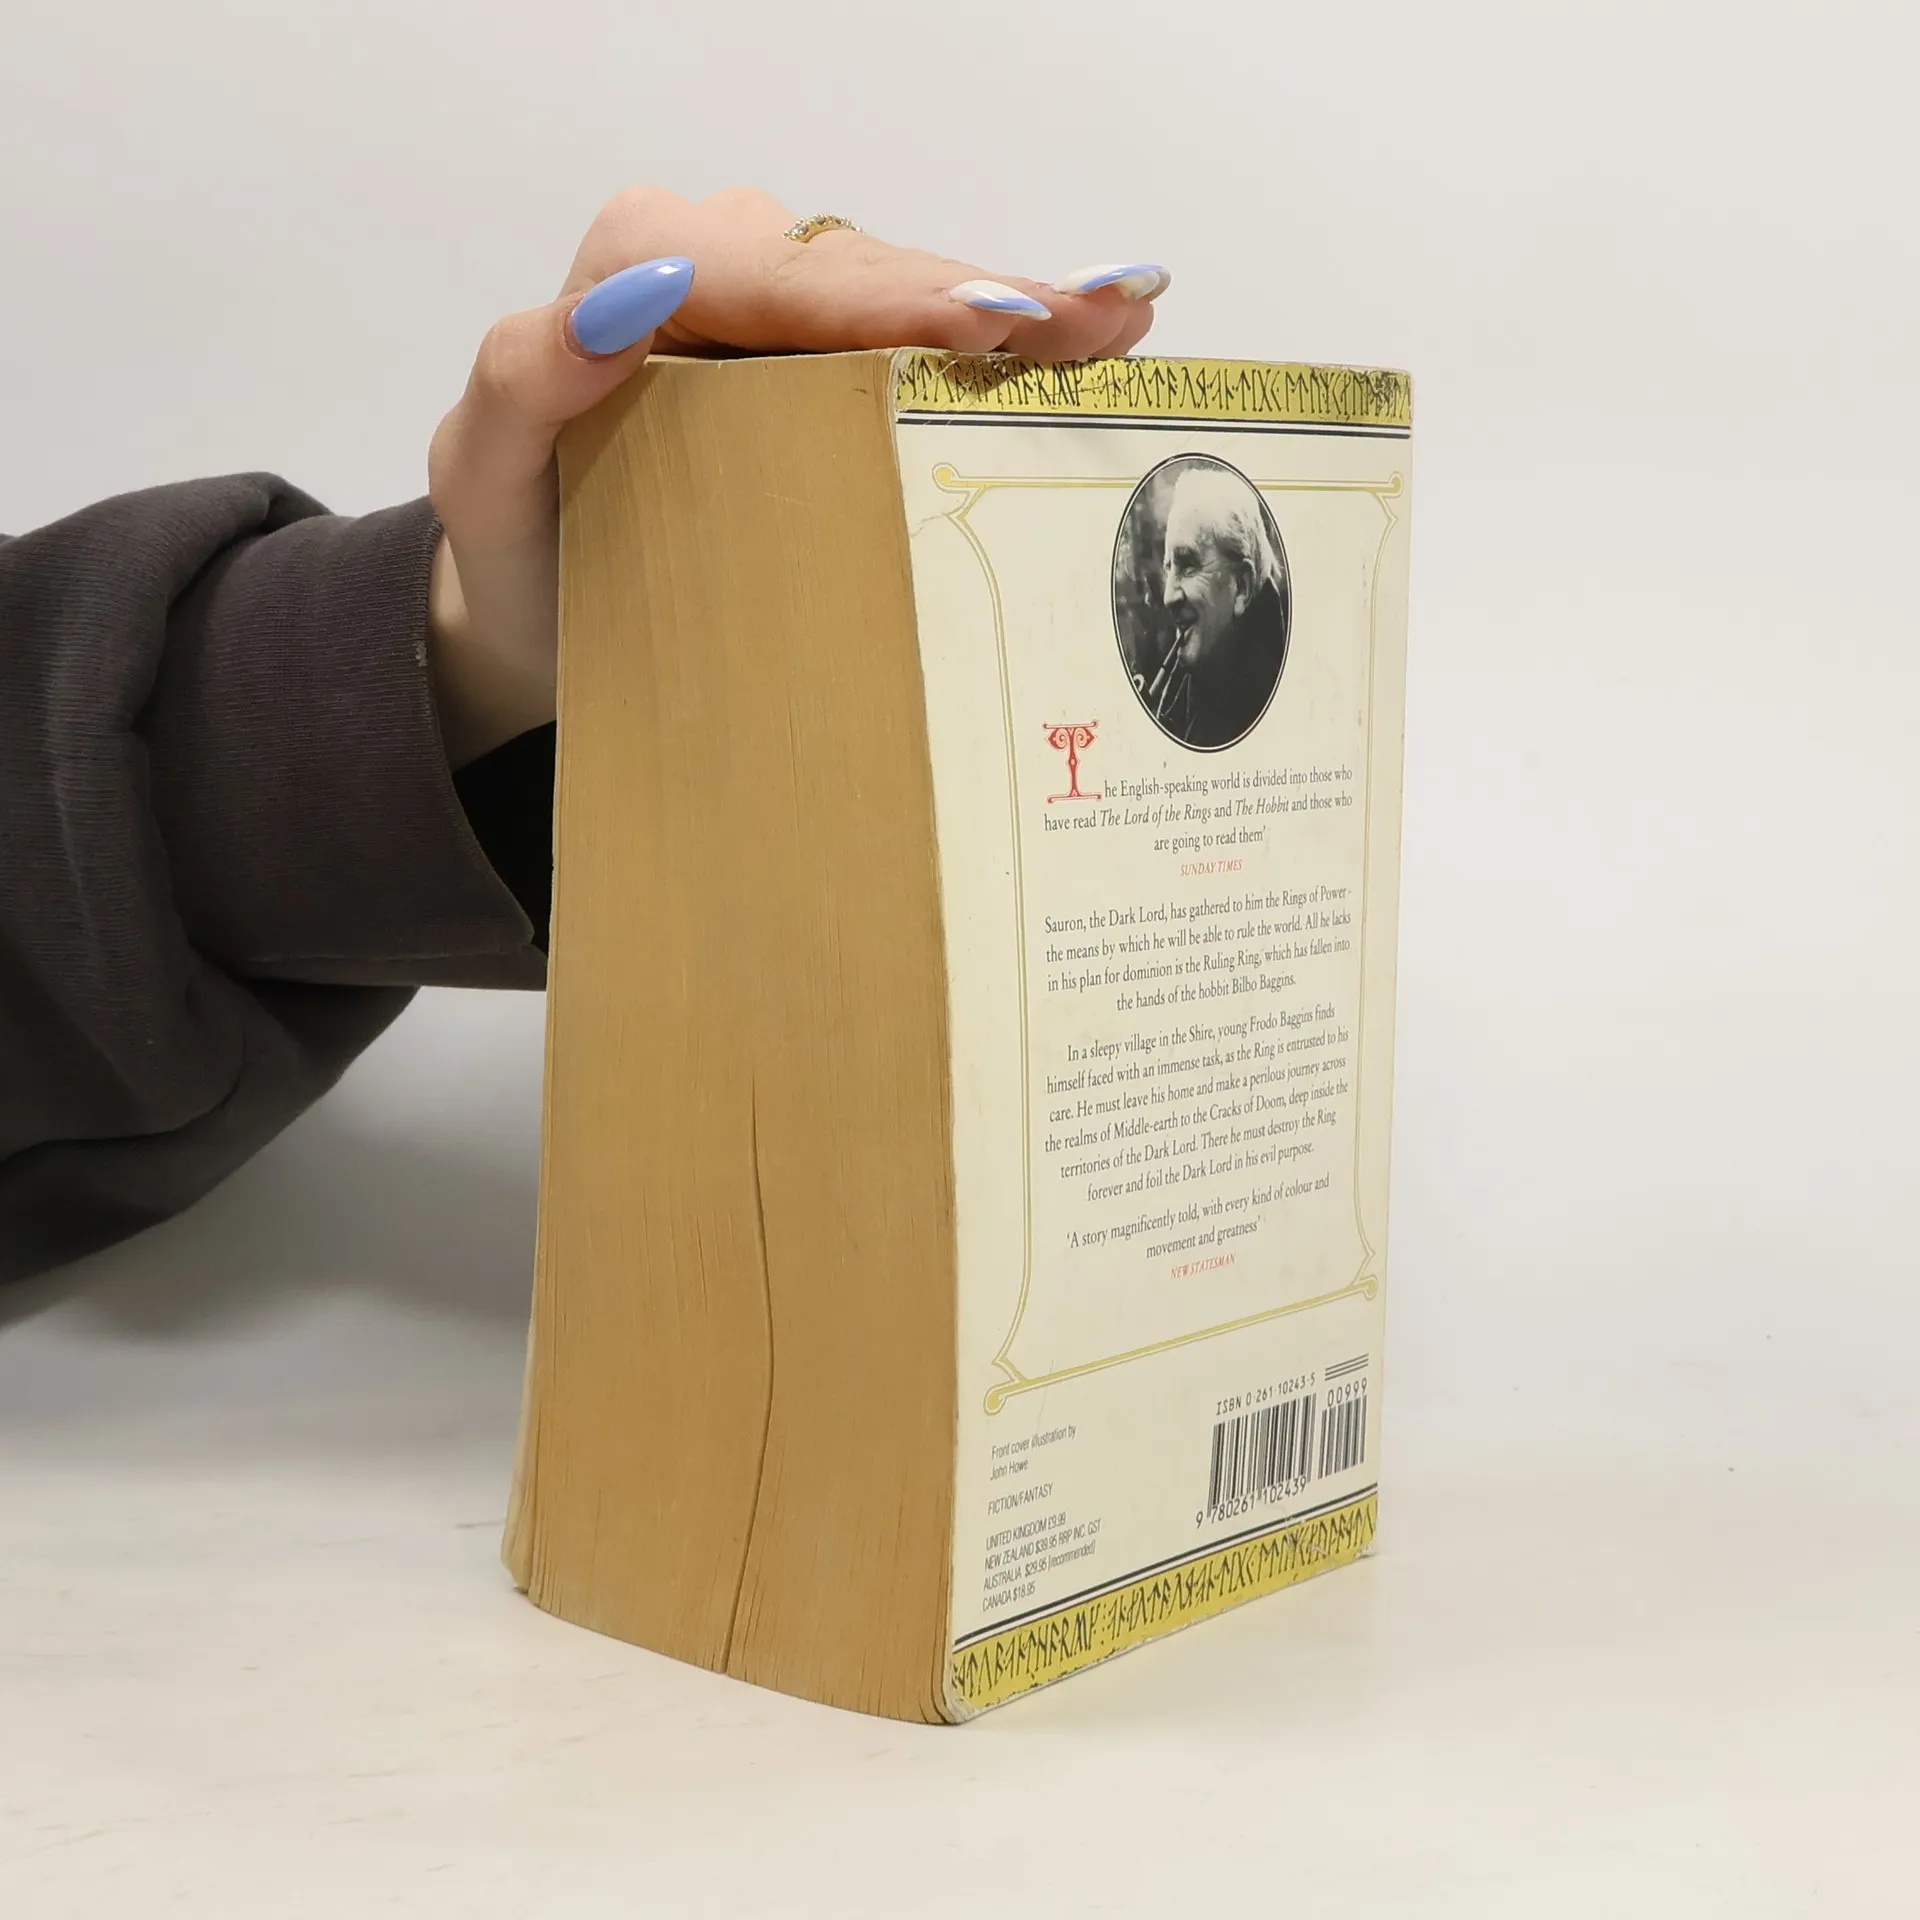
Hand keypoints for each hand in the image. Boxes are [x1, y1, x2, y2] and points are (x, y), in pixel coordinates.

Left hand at [425, 187, 1167, 766]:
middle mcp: (721, 263)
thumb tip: (597, 321)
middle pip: (867, 275)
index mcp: (638, 264)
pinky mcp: (828, 364)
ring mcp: (785, 311)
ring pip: (912, 299)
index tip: (980, 321)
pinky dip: (1008, 348)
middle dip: (987, 296)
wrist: (542, 601)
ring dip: (1022, 313)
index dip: (883, 294)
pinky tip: (1093, 336)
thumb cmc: (517, 538)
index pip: (773, 274)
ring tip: (1121, 318)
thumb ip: (520, 385)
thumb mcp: (486, 468)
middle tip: (1098, 319)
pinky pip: (921, 345)